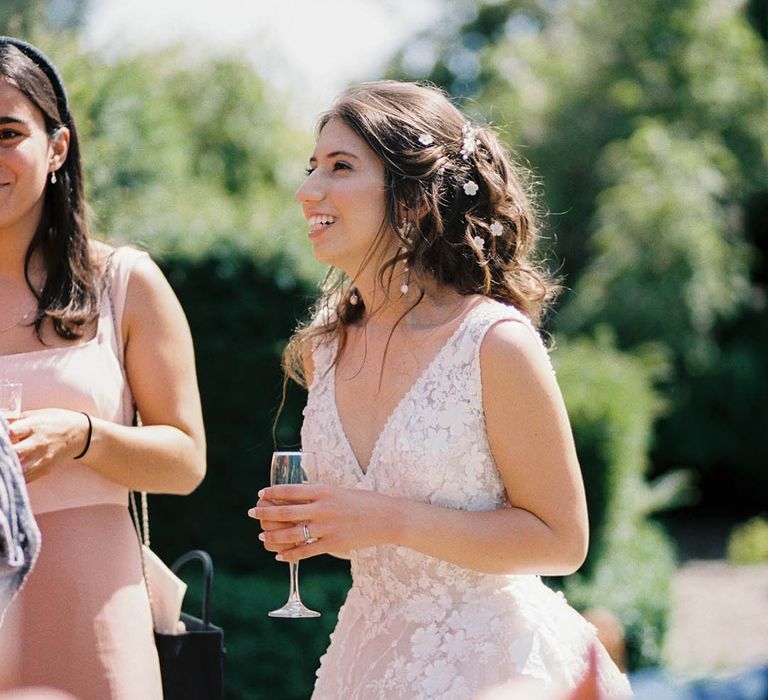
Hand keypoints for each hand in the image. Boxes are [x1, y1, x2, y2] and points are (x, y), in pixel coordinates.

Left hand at [8, 409, 90, 481]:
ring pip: (17, 467)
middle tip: (1, 453)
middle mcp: (38, 442)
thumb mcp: (38, 414)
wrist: (82, 435)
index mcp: (35, 425)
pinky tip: (10, 472)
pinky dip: (16, 476)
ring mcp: (43, 457)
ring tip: (5, 463)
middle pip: (13, 452)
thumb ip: (16, 419)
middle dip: (3, 453)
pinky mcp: (46, 469)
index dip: (1, 436)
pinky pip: (25, 478)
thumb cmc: (58, 421)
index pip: (10, 431)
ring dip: (8, 466)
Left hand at [248, 483, 400, 561]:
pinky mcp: (333, 544)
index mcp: (324, 490)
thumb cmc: (366, 502)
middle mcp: (322, 508)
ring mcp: (327, 527)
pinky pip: (305, 551)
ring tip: (262, 537)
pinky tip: (280, 555)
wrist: (388, 518)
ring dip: (273, 535)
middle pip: (285, 511)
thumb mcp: (341, 491)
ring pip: (291, 533)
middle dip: (264, 513)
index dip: (272, 492)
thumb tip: (300, 500)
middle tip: (252, 513)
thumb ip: (321, 496)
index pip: (290, 490)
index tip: (261, 494)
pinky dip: (289, 554)